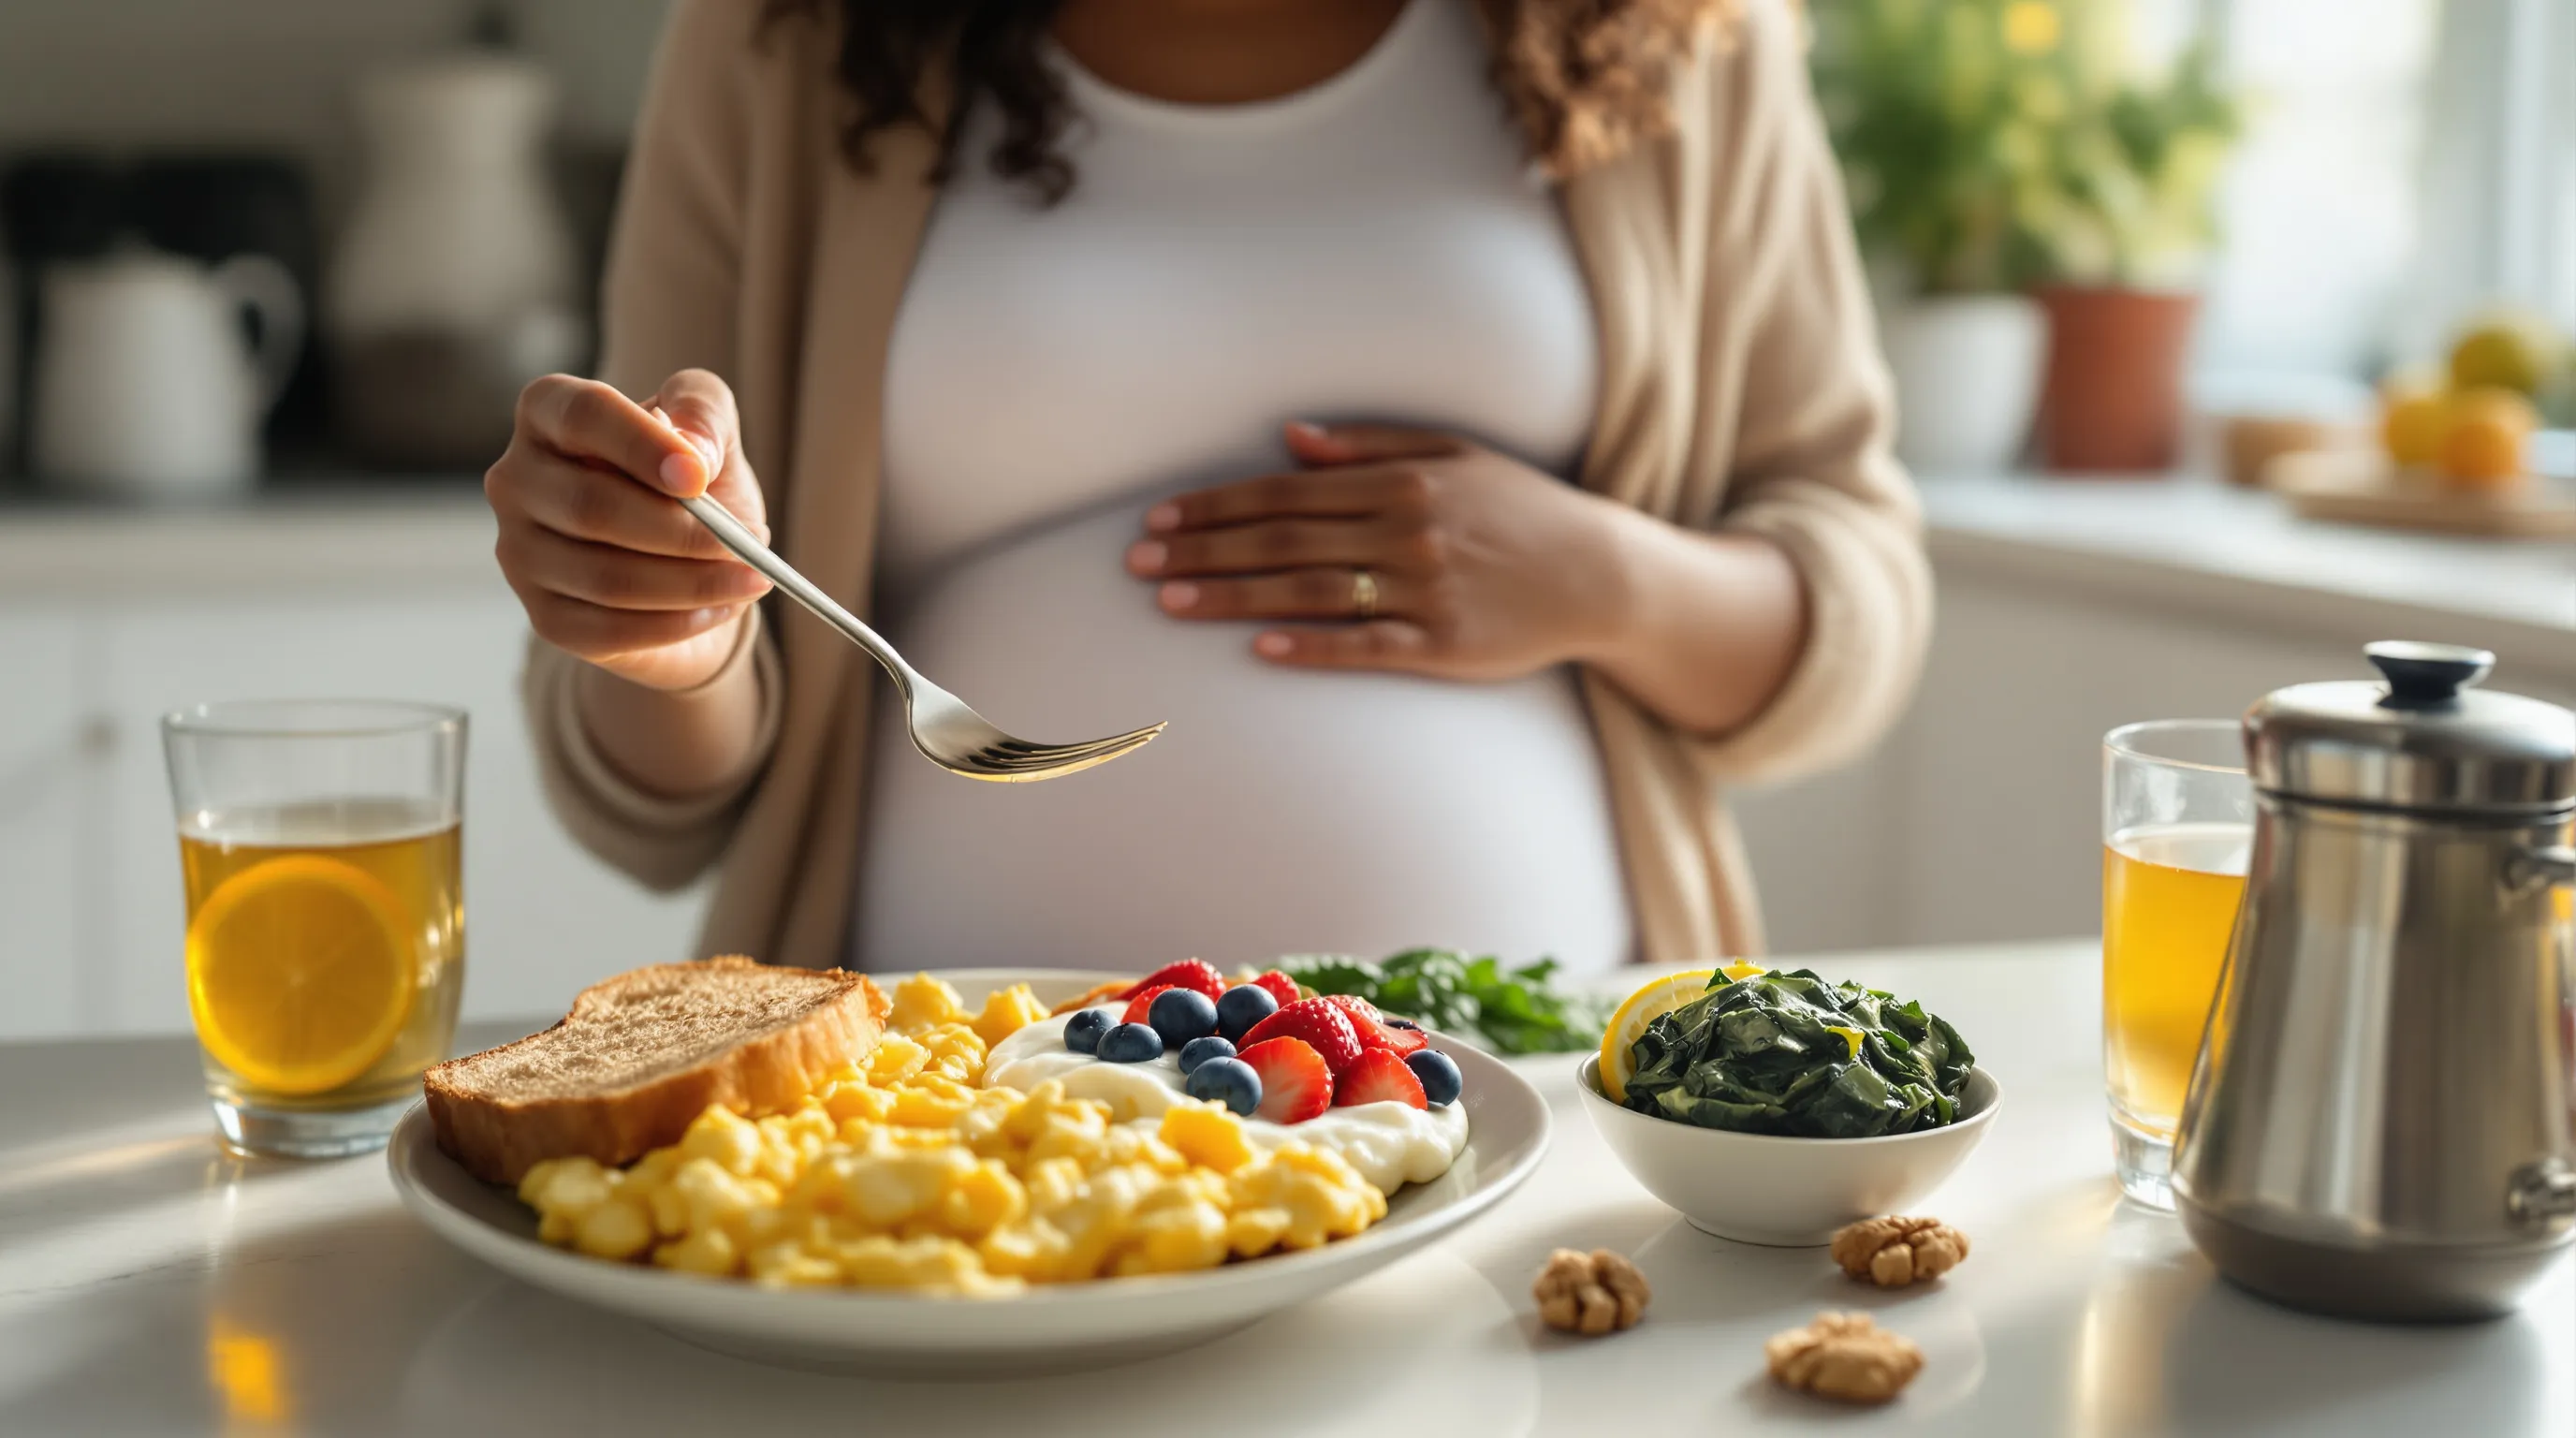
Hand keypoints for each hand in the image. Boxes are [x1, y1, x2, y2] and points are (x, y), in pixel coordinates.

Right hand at [486, 369, 772, 691]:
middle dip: (682, 530)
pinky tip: (721, 609)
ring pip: (606, 576)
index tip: (700, 476)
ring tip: (750, 576)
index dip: (641, 444)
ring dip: (693, 582)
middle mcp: (516, 480)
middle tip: (748, 541)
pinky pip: (610, 629)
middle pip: (591, 505)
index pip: (582, 414)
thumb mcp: (709, 431)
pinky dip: (677, 622)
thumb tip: (692, 451)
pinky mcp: (544, 616)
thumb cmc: (691, 484)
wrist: (688, 563)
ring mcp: (521, 552)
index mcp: (548, 411)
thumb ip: (704, 412)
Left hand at [1124, 422, 1627, 679]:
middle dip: (1204, 551)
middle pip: (1284, 539)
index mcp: (1401, 482)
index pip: (1286, 491)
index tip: (1159, 520)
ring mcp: (1424, 591)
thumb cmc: (1521, 511)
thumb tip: (1290, 437)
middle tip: (1137, 564)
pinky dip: (1313, 646)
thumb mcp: (1455, 455)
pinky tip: (1260, 648)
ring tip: (1170, 604)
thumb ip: (1369, 445)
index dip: (1217, 506)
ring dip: (1235, 597)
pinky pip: (1366, 646)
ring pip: (1310, 591)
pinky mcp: (1443, 645)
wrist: (1601, 574)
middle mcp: (1407, 532)